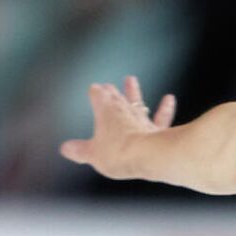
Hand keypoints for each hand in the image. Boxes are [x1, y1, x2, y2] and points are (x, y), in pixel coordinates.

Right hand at [59, 74, 176, 179]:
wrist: (150, 156)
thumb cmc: (119, 153)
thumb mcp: (92, 154)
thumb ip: (79, 150)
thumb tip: (66, 148)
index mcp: (105, 111)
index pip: (97, 96)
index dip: (95, 92)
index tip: (93, 88)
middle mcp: (124, 111)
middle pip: (115, 97)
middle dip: (110, 91)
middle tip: (107, 85)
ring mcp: (141, 120)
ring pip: (136, 102)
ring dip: (133, 91)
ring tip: (131, 79)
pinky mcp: (157, 130)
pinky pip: (162, 116)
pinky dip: (165, 108)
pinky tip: (169, 99)